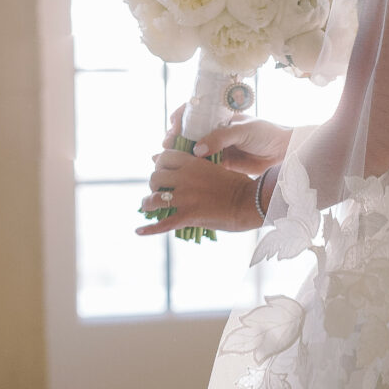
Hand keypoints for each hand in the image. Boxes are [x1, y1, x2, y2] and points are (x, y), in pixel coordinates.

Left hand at [137, 148, 262, 235]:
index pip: (163, 157)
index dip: (159, 164)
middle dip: (154, 184)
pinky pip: (162, 224)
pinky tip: (138, 231)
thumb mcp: (215, 167)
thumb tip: (180, 163)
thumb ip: (194, 164)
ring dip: (148, 203)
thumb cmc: (237, 184)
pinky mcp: (188, 216)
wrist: (250, 202)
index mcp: (192, 163)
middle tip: (160, 191)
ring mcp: (185, 198)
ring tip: (149, 207)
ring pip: (154, 199)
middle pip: (155, 178)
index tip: (164, 171)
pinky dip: (149, 229)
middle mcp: (184, 178)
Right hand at [162, 106, 289, 174]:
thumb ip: (221, 138)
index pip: (193, 113)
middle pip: (187, 133)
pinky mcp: (220, 165)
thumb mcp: (243, 130)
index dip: (180, 117)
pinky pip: (202, 167)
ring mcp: (216, 148)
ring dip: (178, 156)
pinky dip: (190, 170)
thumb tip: (196, 149)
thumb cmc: (266, 133)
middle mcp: (214, 131)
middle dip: (174, 139)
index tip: (172, 124)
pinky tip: (179, 174)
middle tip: (166, 147)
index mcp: (218, 117)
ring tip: (166, 162)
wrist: (284, 152)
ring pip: (191, 151)